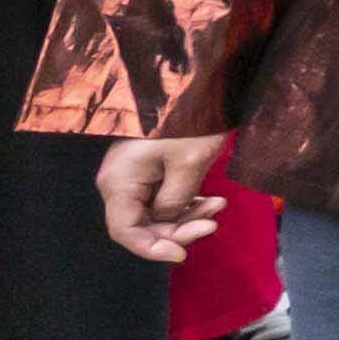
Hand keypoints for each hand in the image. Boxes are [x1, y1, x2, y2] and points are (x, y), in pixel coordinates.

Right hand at [95, 132, 228, 261]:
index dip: (152, 248)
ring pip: (156, 214)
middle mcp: (119, 182)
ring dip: (187, 216)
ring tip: (219, 205)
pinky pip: (164, 198)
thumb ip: (175, 201)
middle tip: (213, 224)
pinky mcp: (150, 170)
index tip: (182, 254)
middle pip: (142, 225)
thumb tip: (168, 221)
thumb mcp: (189, 164)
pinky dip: (187, 203)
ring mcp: (133, 175)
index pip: (125, 231)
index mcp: (119, 182)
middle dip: (178, 230)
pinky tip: (214, 200)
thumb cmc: (190, 122)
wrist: (197, 84)